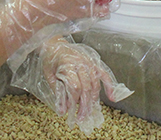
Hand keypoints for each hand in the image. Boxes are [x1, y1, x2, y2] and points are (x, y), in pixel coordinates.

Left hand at [13, 38, 131, 133]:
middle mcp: (80, 63)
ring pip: (95, 83)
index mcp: (67, 65)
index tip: (69, 111)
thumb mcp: (48, 75)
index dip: (73, 100)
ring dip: (94, 99)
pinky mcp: (93, 62)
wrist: (54, 44)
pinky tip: (112, 96)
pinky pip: (104, 74)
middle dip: (85, 105)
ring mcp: (89, 61)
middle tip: (82, 117)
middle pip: (86, 87)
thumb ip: (57, 91)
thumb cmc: (50, 59)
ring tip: (90, 111)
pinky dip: (109, 85)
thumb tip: (63, 110)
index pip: (75, 86)